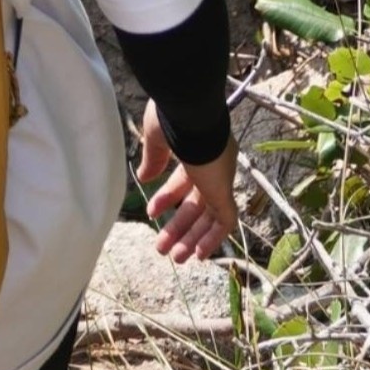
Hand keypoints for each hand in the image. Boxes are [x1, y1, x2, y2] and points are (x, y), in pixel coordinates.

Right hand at [136, 99, 237, 262]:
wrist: (190, 111)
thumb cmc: (172, 119)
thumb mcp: (156, 139)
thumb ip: (153, 160)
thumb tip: (144, 178)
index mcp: (198, 150)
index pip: (185, 181)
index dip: (168, 198)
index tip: (151, 213)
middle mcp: (213, 166)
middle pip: (196, 204)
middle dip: (179, 227)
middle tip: (163, 248)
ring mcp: (220, 178)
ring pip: (209, 216)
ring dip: (193, 238)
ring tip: (175, 258)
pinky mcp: (224, 190)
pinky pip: (225, 220)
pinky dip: (213, 237)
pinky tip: (199, 254)